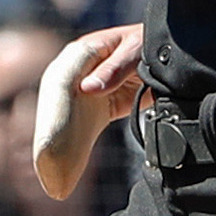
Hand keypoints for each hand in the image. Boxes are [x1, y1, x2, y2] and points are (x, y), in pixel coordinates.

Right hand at [32, 24, 143, 198]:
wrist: (170, 52)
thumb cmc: (149, 40)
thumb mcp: (136, 49)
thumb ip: (115, 68)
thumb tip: (87, 89)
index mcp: (82, 53)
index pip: (59, 81)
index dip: (53, 106)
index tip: (50, 135)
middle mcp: (77, 71)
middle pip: (56, 105)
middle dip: (50, 134)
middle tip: (45, 163)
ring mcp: (86, 89)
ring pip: (65, 120)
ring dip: (60, 145)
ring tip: (53, 175)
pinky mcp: (99, 104)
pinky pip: (85, 128)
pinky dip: (78, 147)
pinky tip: (70, 169)